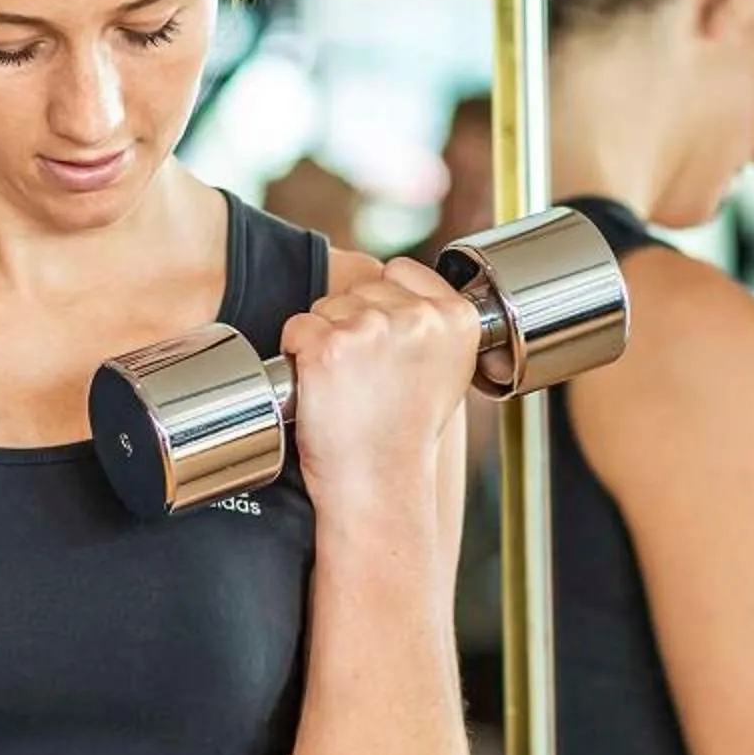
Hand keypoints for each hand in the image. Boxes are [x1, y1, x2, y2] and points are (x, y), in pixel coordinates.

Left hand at [282, 259, 482, 508]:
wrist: (380, 484)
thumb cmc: (406, 436)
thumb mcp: (448, 371)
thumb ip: (435, 325)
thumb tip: (405, 293)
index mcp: (455, 318)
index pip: (401, 271)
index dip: (383, 302)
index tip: (385, 343)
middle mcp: (417, 317)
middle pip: (360, 288)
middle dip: (352, 322)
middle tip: (364, 376)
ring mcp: (371, 329)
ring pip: (327, 306)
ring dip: (325, 339)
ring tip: (346, 385)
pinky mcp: (328, 347)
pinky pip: (297, 328)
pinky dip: (297, 354)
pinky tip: (320, 387)